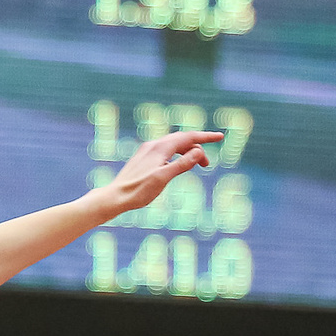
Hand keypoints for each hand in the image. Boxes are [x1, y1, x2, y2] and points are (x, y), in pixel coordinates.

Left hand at [94, 130, 220, 217]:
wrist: (114, 197)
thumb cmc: (138, 191)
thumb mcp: (163, 178)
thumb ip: (181, 165)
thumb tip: (197, 152)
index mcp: (160, 148)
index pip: (188, 137)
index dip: (205, 137)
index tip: (220, 137)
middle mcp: (153, 145)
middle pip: (181, 139)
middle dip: (197, 147)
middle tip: (207, 165)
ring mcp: (147, 151)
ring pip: (173, 145)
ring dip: (187, 152)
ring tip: (196, 165)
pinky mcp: (143, 158)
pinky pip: (165, 150)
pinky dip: (177, 154)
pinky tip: (177, 164)